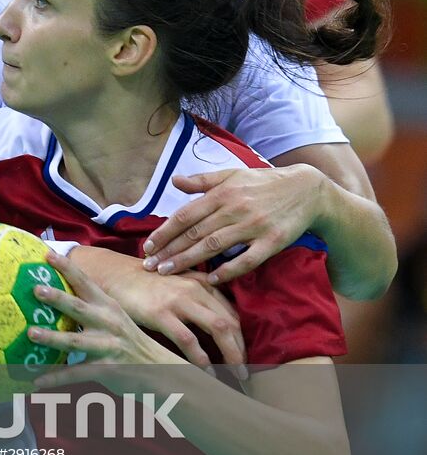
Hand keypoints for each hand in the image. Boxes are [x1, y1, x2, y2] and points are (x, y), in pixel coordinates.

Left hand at [30, 250, 228, 391]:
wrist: (162, 371)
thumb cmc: (131, 343)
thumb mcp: (116, 319)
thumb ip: (92, 309)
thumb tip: (61, 298)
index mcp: (108, 306)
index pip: (85, 282)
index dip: (66, 267)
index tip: (46, 253)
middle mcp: (108, 322)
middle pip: (79, 307)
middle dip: (57, 298)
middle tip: (36, 289)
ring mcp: (108, 346)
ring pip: (75, 341)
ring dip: (51, 338)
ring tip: (30, 334)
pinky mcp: (108, 369)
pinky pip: (77, 374)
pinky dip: (56, 379)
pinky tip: (37, 382)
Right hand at [68, 244, 244, 369]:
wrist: (115, 276)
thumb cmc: (147, 285)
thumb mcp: (178, 284)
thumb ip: (198, 299)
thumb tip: (219, 329)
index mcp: (202, 283)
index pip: (232, 313)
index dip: (241, 338)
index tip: (244, 358)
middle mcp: (195, 289)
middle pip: (231, 322)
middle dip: (241, 350)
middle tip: (245, 373)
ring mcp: (179, 300)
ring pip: (218, 328)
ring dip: (231, 356)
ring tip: (235, 376)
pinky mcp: (161, 313)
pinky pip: (189, 340)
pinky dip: (201, 359)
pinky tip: (206, 373)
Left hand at [142, 166, 321, 284]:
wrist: (306, 190)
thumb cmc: (263, 183)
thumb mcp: (232, 175)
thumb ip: (202, 181)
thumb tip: (174, 181)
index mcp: (222, 193)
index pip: (186, 215)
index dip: (165, 232)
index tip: (148, 247)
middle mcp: (235, 209)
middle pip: (195, 233)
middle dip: (170, 251)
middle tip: (150, 267)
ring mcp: (254, 226)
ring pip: (215, 246)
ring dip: (189, 261)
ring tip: (169, 273)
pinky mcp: (273, 241)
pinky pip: (248, 260)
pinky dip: (229, 270)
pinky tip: (212, 280)